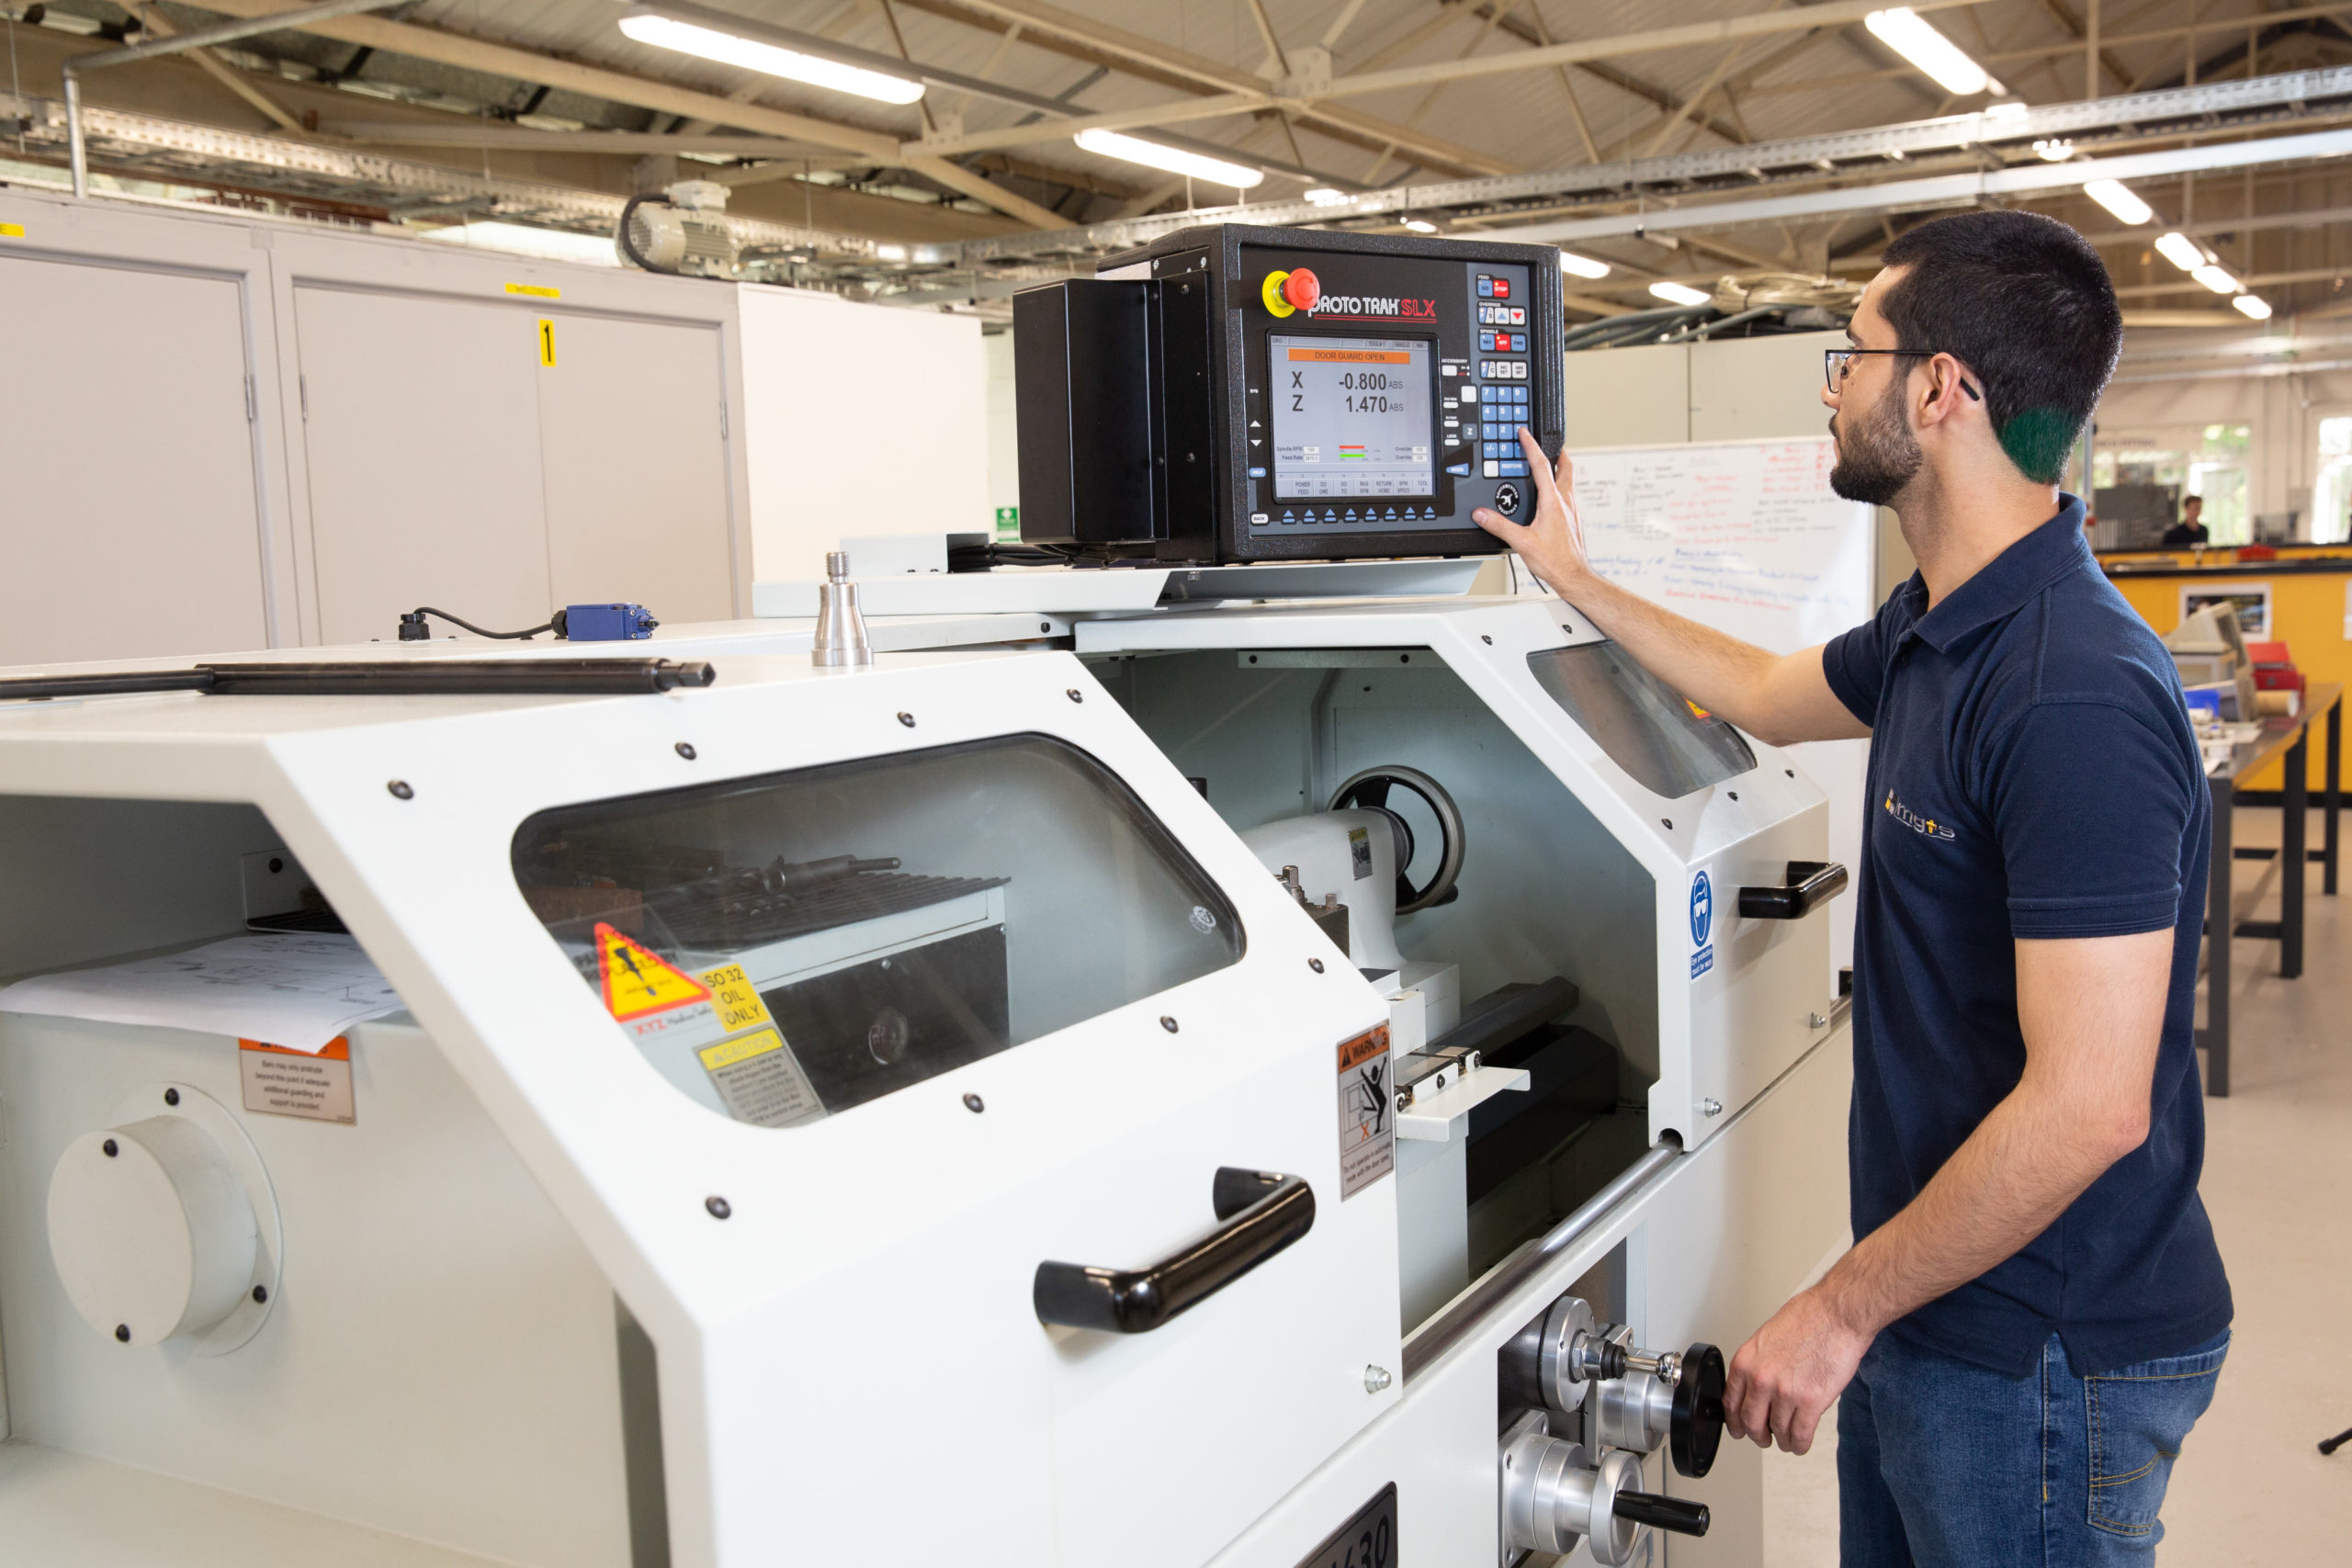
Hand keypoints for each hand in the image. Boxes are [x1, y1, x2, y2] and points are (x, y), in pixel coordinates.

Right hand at [1470, 428, 1592, 594]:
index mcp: (1553, 501)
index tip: (1525, 433)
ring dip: (1559, 470)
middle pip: (1565, 467)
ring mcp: (1572, 511)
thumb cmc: (1555, 561)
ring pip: (1568, 481)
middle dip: (1557, 452)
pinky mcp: (1573, 521)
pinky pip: (1567, 496)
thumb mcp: (1521, 542)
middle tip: (1549, 443)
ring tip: (1548, 467)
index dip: (1531, 446)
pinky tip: (1550, 499)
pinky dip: (1559, 489)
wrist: (1574, 576)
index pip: (1541, 465)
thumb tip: (1482, 514)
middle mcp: (1566, 502)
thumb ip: (1499, 525)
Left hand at [1720, 1284, 1874, 1455]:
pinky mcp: (1811, 1402)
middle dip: (1758, 1436)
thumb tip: (1755, 1385)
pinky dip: (1799, 1444)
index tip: (1738, 1429)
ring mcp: (1785, 1392)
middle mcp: (1761, 1379)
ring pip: (1778, 1431)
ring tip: (1788, 1441)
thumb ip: (1758, 1364)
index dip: (1735, 1421)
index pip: (1731, 1402)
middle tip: (1763, 1439)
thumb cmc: (1808, 1318)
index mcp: (1746, 1361)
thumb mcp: (1767, 1337)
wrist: (1837, 1314)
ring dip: (1783, 1441)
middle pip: (1751, 1422)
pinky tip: (1801, 1444)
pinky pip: (1800, 1434)